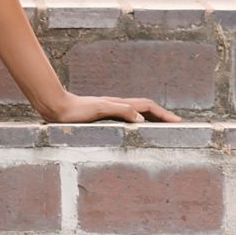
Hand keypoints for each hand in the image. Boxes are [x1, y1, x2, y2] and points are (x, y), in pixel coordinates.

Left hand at [42, 94, 179, 125]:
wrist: (57, 108)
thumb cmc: (75, 111)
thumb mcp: (98, 110)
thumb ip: (119, 111)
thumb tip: (140, 118)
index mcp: (120, 105)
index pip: (148, 108)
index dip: (164, 115)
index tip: (178, 122)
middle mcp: (118, 106)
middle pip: (147, 109)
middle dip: (163, 116)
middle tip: (177, 125)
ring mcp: (112, 110)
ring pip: (138, 113)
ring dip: (152, 119)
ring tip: (163, 128)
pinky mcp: (104, 116)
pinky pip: (128, 118)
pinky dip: (139, 122)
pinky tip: (137, 129)